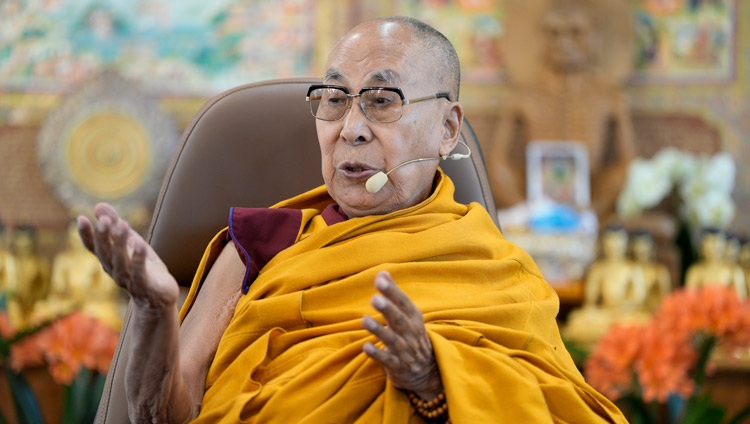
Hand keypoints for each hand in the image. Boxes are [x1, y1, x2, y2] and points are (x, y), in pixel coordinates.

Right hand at [77, 203, 177, 310]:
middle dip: (103, 237)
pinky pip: (140, 273)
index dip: (87, 234)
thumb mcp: (131, 242)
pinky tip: (139, 244)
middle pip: (105, 254)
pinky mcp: (145, 287)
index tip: (81, 218)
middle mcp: (115, 270)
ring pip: (121, 262)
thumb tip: (98, 206)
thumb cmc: (142, 267)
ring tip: (123, 225)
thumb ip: (115, 225)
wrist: (159, 299)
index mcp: (109, 260)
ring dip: (120, 244)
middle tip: (103, 220)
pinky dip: (138, 259)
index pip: (94, 247)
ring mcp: (129, 280)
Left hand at [362, 271, 441, 398]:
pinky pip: (387, 360)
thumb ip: (393, 294)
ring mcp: (405, 351)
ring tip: (364, 320)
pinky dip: (377, 354)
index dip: (393, 291)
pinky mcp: (397, 366)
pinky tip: (365, 346)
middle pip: (400, 320)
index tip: (380, 279)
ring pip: (392, 340)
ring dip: (379, 331)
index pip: (404, 303)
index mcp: (414, 318)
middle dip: (388, 310)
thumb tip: (382, 272)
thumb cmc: (411, 335)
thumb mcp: (407, 315)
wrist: (426, 371)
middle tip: (374, 299)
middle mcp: (411, 333)